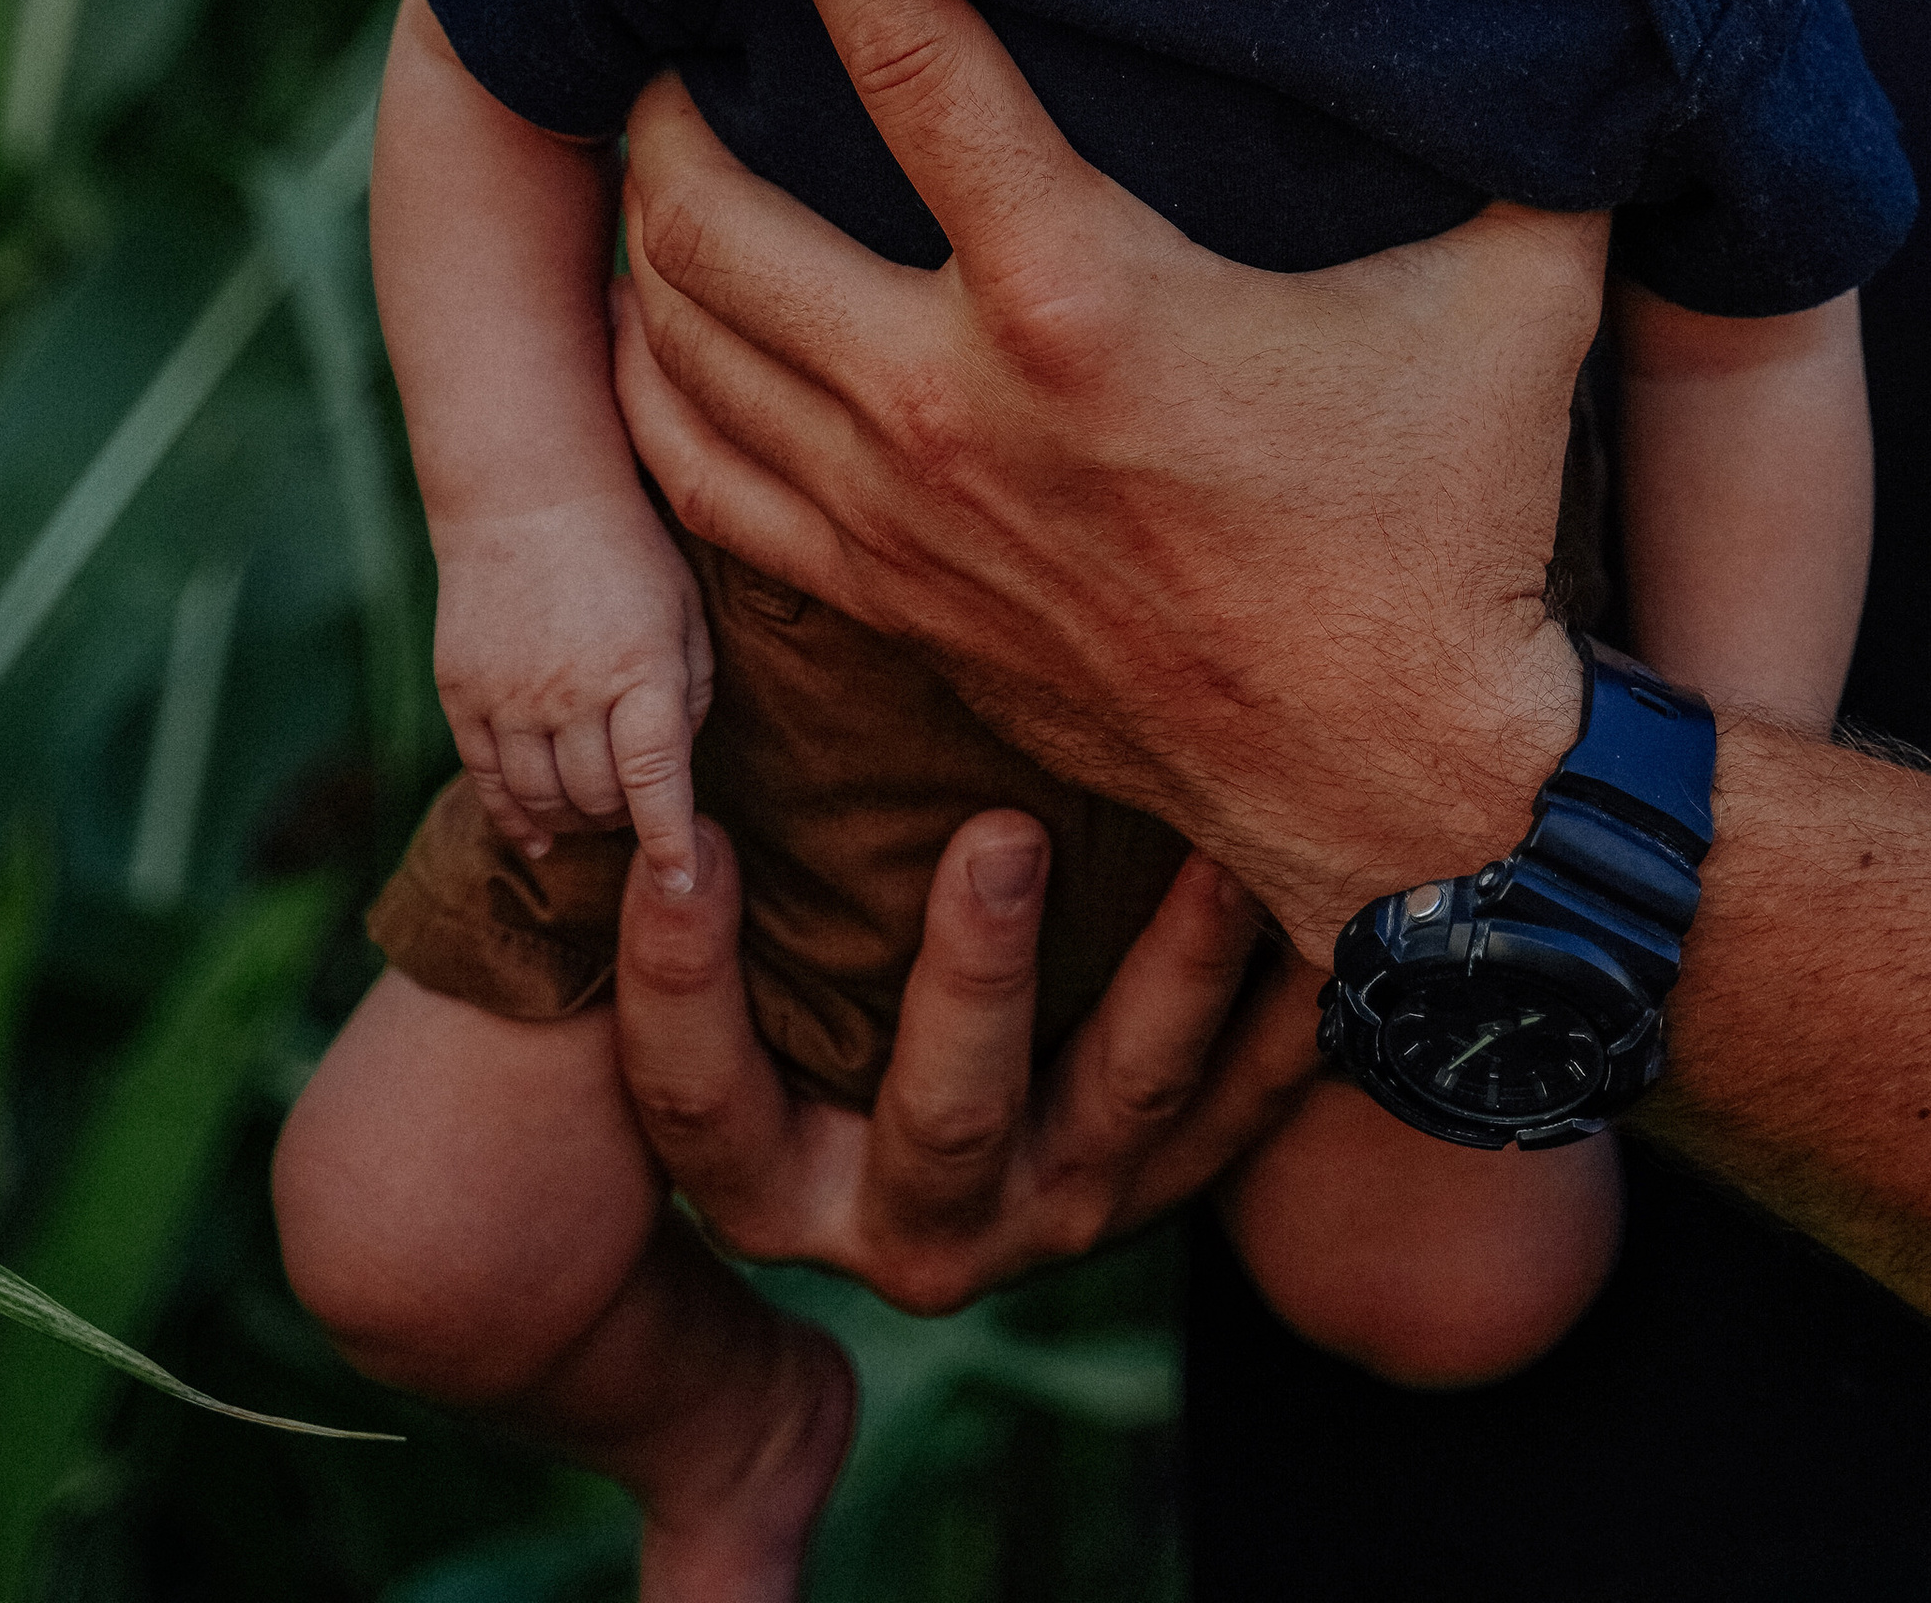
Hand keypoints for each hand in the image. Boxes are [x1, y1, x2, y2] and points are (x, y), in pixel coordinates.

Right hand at [430, 483, 713, 892]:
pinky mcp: (463, 691)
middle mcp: (574, 690)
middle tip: (634, 814)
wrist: (527, 492)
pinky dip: (513, 818)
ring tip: (591, 816)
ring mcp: (511, 695)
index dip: (669, 843)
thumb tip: (675, 771)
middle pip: (597, 800)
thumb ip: (691, 690)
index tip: (679, 883)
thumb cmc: (627, 550)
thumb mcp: (684, 609)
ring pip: (540, 800)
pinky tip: (536, 836)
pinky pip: (486, 779)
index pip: (656, 782)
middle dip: (623, 821)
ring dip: (571, 822)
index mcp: (642, 668)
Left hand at [613, 0, 1599, 958]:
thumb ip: (1515, 109)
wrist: (1408, 786)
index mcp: (1078, 294)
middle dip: (668, 105)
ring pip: (679, 350)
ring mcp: (900, 517)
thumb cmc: (1456, 522)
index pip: (909, 63)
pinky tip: (666, 328)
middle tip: (675, 34)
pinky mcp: (892, 605)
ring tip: (656, 158)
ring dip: (646, 242)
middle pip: (710, 215)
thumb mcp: (1516, 280)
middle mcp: (948, 401)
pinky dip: (659, 389)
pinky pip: (701, 482)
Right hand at [617, 806, 1323, 1309]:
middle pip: (940, 1120)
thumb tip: (595, 707)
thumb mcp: (695, 937)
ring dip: (1176, 980)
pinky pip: (1248, 1106)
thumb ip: (646, 861)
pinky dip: (1297, 1013)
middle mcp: (910, 1222)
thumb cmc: (768, 948)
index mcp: (763, 1177)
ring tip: (1214, 859)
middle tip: (999, 835)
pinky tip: (1335, 913)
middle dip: (973, 983)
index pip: (697, 1096)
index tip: (681, 852)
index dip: (675, 988)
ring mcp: (1053, 1208)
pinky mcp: (1166, 1176)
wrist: (908, 1113)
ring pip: (1125, 1108)